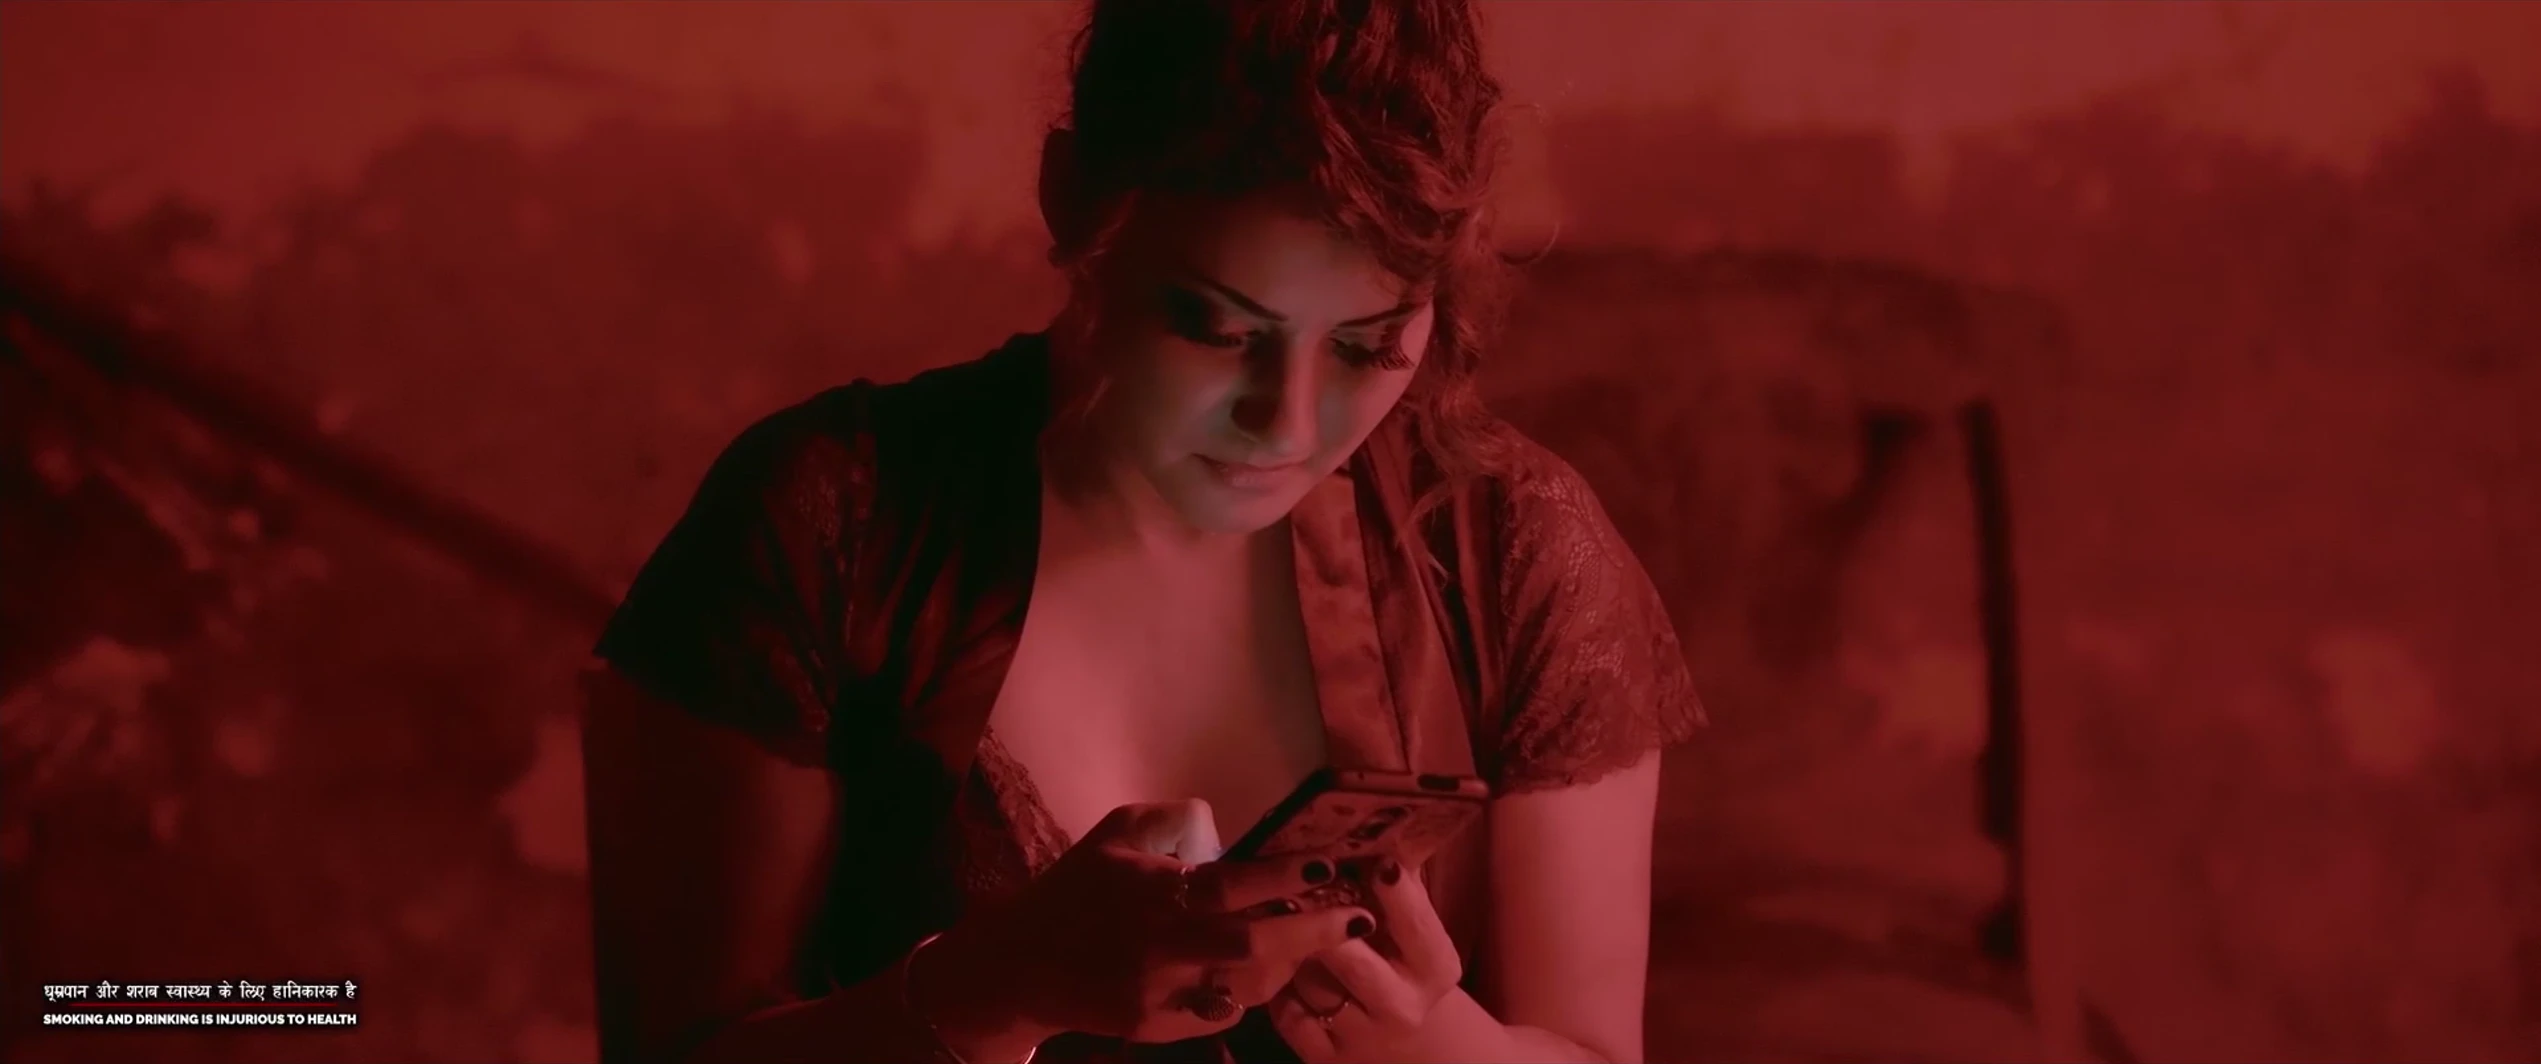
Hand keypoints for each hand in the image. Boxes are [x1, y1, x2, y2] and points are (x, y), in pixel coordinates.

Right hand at [920, 799, 1371, 1051]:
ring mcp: (1161, 990)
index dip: (1285, 874)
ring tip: (1320, 940)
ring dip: (1290, 962)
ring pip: (1247, 983)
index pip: (1232, 882)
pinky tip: (1270, 970)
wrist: (1022, 964)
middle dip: (1314, 930)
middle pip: (1253, 941)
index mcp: (1155, 889)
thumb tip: (1214, 815)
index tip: (1328, 865)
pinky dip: (1251, 991)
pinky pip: (1222, 1012)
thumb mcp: (1112, 836)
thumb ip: (1165, 818)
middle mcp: (1162, 943)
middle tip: (1356, 917)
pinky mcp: (1156, 1025)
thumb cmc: (1074, 890)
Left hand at [1267, 859, 1464, 1062]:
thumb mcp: (1419, 934)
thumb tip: (1375, 830)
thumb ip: (1402, 891)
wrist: (1408, 1044)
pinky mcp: (1323, 1058)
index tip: (1376, 858)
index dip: (1394, 892)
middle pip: (1348, 956)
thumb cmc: (1407, 967)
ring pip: (1308, 980)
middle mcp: (1402, 1007)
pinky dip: (1276, 984)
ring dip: (1289, 945)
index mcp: (1436, 968)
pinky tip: (1274, 961)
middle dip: (1319, 919)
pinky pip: (1285, 1011)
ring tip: (1273, 913)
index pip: (1415, 925)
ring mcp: (1361, 1038)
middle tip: (1296, 882)